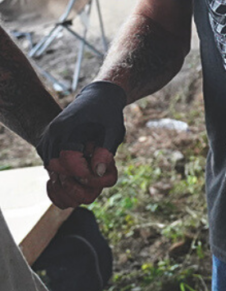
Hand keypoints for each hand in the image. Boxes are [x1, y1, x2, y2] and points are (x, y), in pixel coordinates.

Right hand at [37, 81, 125, 207]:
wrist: (97, 97)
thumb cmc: (108, 114)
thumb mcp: (113, 131)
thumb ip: (105, 152)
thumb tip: (98, 174)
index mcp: (67, 129)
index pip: (70, 161)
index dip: (85, 174)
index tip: (100, 177)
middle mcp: (52, 136)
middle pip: (57, 169)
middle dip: (76, 183)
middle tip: (94, 189)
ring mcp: (47, 142)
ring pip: (52, 172)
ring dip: (67, 186)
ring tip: (85, 194)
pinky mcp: (47, 147)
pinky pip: (50, 169)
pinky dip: (59, 183)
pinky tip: (72, 192)